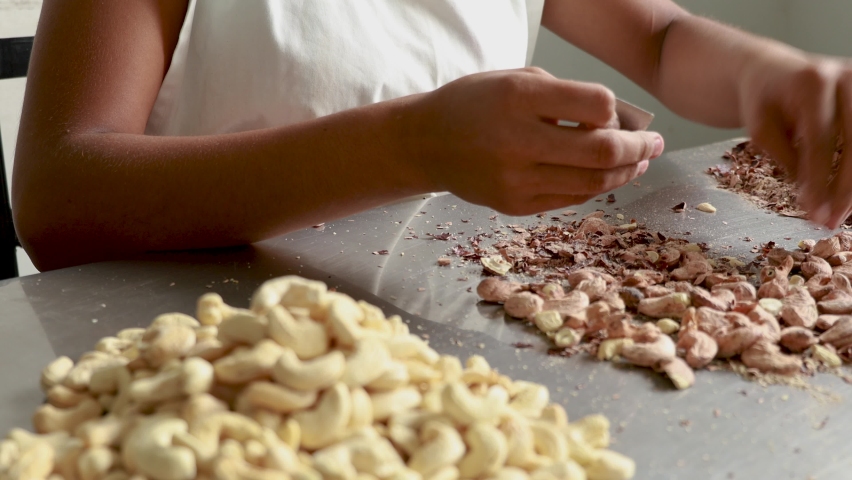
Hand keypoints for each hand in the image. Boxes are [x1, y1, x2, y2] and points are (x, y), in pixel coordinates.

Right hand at [404, 67, 663, 215]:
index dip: (616, 110)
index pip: (596, 105)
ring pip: (592, 183)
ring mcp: (514, 179)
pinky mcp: (513, 205)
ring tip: (638, 162)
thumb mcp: (515, 79)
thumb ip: (566, 95)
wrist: (426, 143)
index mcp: (518, 98)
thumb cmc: (475, 104)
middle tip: (655, 144)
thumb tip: (619, 121)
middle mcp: (516, 141)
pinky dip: (595, 187)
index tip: (617, 113)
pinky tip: (604, 176)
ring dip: (625, 172)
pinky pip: (570, 199)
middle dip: (639, 148)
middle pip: (602, 152)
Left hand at [739, 52, 851, 228]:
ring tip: (839, 215)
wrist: (771, 70)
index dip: (819, 181)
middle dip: (844, 189)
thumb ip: (787, 157)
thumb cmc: (763, 101)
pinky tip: (847, 197)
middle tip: (829, 221)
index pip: (819, 140)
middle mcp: (846, 77)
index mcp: (812, 82)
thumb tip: (813, 196)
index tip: (814, 213)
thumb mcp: (761, 128)